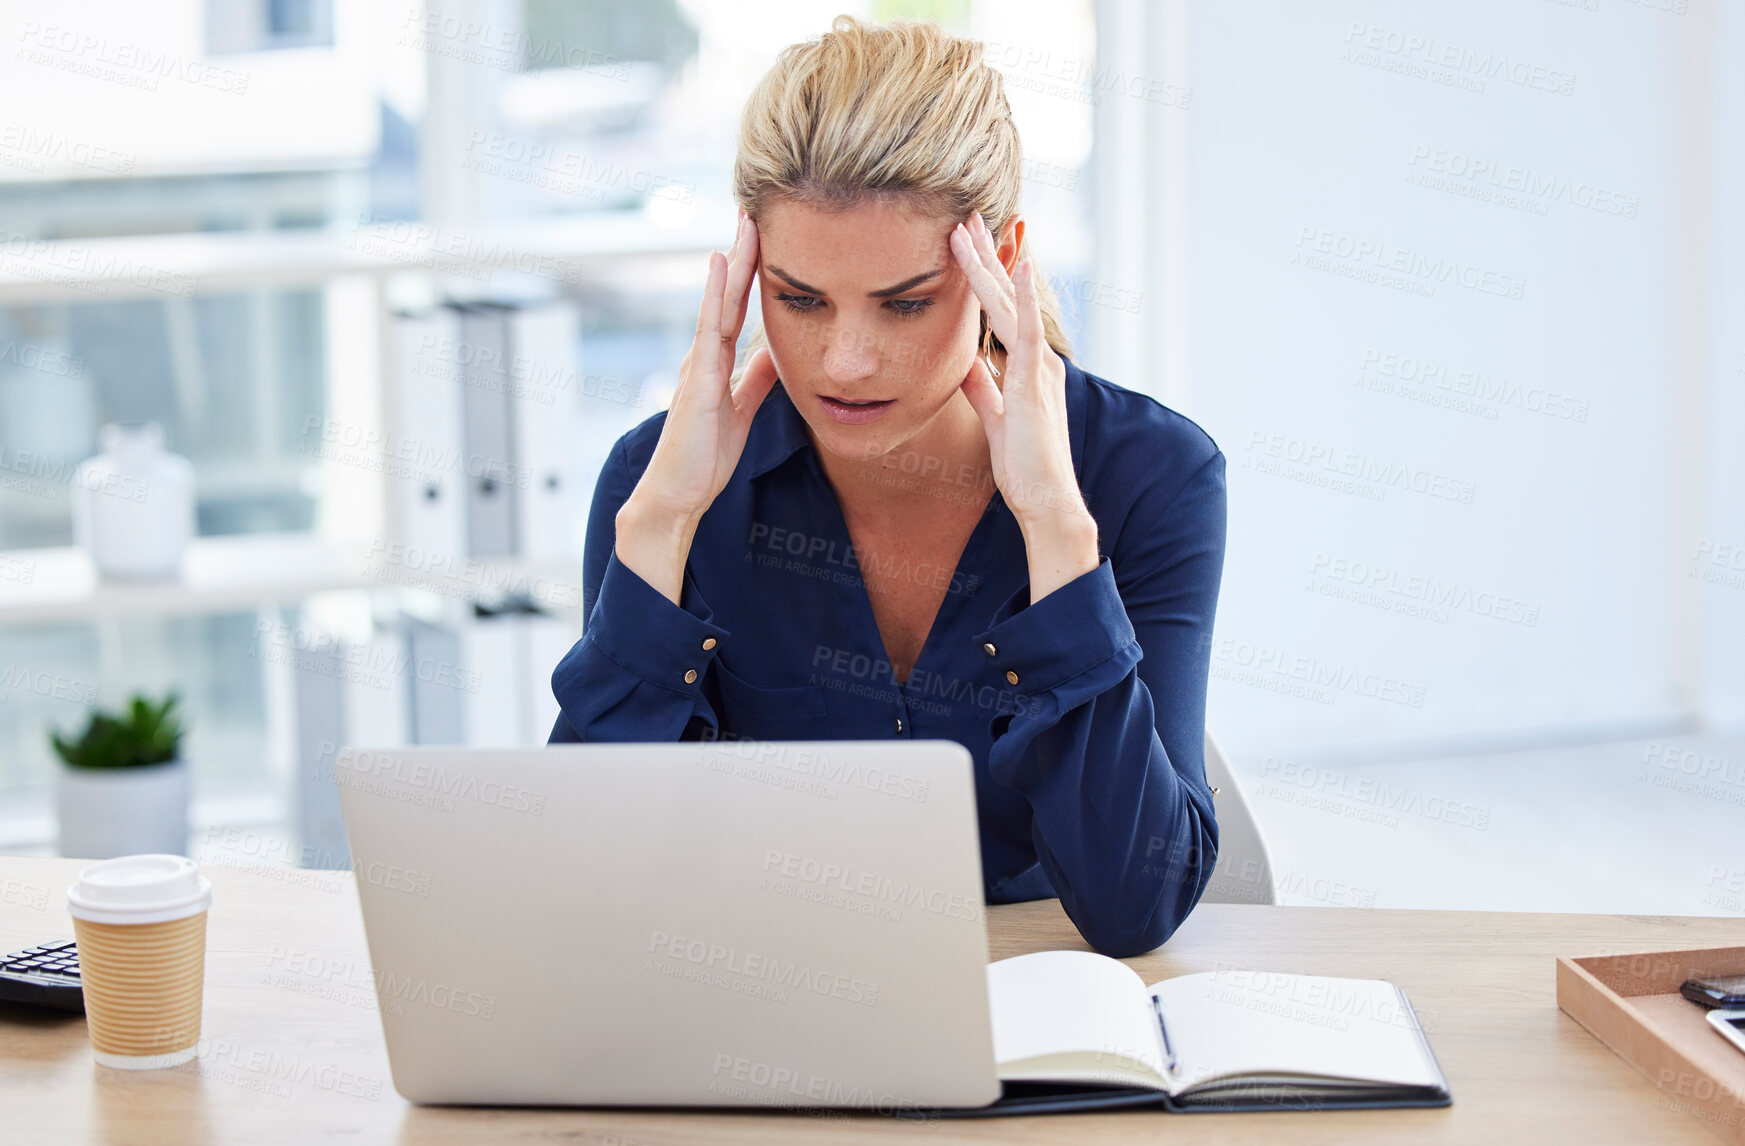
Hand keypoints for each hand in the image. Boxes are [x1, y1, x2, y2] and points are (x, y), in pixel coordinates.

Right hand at [616, 212, 778, 602]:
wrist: (677, 496)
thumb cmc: (704, 459)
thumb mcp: (741, 411)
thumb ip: (755, 380)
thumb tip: (776, 351)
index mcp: (717, 362)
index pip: (739, 307)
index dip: (752, 272)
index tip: (766, 236)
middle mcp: (704, 356)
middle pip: (727, 294)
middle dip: (742, 253)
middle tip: (754, 209)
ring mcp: (698, 365)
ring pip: (718, 303)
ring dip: (731, 263)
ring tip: (742, 223)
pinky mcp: (697, 382)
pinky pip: (708, 330)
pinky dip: (713, 295)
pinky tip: (719, 267)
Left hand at [950, 214, 1098, 599]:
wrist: (1045, 499)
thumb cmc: (1024, 465)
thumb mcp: (995, 416)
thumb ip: (983, 386)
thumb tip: (967, 363)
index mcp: (1025, 365)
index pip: (999, 310)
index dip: (984, 275)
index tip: (965, 242)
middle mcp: (1035, 358)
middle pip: (1003, 295)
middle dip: (984, 255)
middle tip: (964, 215)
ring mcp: (1036, 366)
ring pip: (1009, 302)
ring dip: (991, 262)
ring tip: (972, 225)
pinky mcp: (1033, 381)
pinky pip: (1026, 331)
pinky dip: (1022, 296)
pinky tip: (1018, 265)